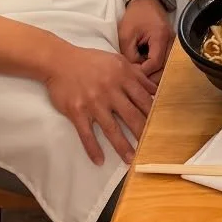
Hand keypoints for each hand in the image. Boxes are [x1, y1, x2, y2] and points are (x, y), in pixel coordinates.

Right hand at [44, 43, 156, 164]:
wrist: (61, 62)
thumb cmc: (92, 61)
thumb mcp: (118, 61)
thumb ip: (137, 75)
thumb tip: (156, 89)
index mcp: (123, 76)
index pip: (143, 98)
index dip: (153, 113)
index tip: (161, 126)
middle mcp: (110, 90)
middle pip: (131, 115)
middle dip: (142, 132)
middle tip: (150, 147)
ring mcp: (93, 102)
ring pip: (111, 128)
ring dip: (122, 146)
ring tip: (130, 159)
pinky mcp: (77, 112)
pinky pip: (87, 134)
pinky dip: (93, 148)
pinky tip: (99, 160)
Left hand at [117, 0, 173, 77]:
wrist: (145, 0)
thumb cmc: (135, 16)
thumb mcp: (126, 36)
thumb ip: (130, 57)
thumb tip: (134, 73)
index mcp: (160, 37)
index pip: (155, 63)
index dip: (143, 73)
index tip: (131, 76)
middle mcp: (171, 41)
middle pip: (165, 68)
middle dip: (151, 77)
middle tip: (136, 82)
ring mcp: (173, 42)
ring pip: (167, 66)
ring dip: (154, 73)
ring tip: (140, 77)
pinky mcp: (170, 43)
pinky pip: (166, 60)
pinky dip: (157, 67)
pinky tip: (146, 70)